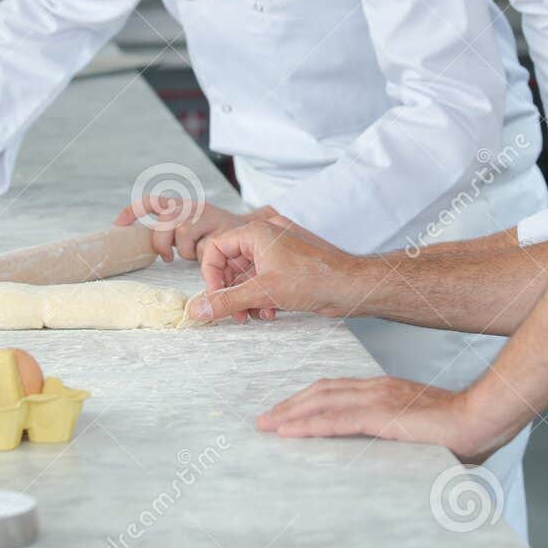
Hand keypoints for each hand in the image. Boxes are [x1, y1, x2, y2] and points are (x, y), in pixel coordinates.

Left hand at [114, 197, 266, 262]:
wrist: (250, 235)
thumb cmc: (212, 237)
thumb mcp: (188, 231)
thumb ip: (168, 234)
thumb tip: (139, 245)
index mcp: (181, 206)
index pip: (152, 202)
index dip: (133, 212)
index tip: (118, 225)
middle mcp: (193, 207)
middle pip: (166, 219)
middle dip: (161, 242)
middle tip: (167, 257)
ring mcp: (209, 215)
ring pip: (183, 232)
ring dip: (186, 251)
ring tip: (195, 256)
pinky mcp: (223, 226)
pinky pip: (204, 244)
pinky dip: (203, 255)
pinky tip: (209, 256)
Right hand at [189, 219, 362, 323]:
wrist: (350, 286)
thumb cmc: (314, 278)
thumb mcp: (263, 292)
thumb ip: (226, 301)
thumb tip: (197, 309)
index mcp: (256, 232)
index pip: (216, 248)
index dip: (211, 275)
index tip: (215, 298)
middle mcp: (265, 237)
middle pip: (230, 263)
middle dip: (230, 291)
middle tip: (234, 313)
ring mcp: (278, 251)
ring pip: (246, 275)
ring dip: (246, 298)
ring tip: (255, 315)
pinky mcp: (287, 265)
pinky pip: (262, 278)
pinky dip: (262, 296)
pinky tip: (271, 312)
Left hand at [256, 377, 516, 463]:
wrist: (483, 419)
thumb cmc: (464, 430)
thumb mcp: (423, 431)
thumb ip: (404, 437)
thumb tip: (395, 454)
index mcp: (386, 389)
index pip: (336, 389)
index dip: (308, 400)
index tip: (287, 412)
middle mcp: (377, 388)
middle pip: (321, 391)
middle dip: (290, 405)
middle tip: (265, 419)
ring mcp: (378, 399)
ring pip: (321, 402)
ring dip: (290, 414)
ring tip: (267, 425)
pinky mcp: (380, 416)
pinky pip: (334, 420)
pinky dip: (306, 425)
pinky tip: (288, 432)